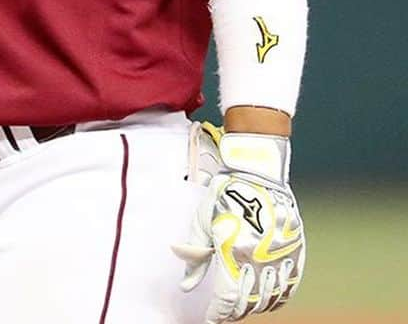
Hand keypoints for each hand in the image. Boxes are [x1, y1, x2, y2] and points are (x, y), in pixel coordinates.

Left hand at [173, 124, 303, 321]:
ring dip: (254, 306)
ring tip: (242, 306)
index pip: (226, 299)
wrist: (257, 172)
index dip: (217, 314)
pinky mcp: (295, 252)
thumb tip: (186, 287)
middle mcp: (260, 259)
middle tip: (224, 313)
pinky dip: (277, 298)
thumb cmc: (223, 195)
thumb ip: (195, 256)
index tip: (210, 320)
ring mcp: (281, 256)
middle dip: (234, 311)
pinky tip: (267, 299)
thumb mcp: (202, 221)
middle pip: (248, 302)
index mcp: (234, 252)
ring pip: (270, 298)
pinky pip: (289, 286)